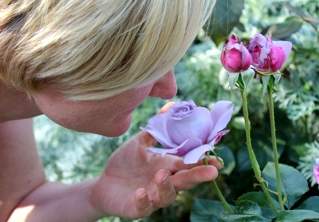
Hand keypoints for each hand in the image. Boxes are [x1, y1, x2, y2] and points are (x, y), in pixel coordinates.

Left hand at [91, 131, 221, 218]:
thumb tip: (168, 109)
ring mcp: (152, 197)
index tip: (217, 160)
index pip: (188, 164)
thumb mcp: (139, 143)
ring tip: (162, 174)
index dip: (202, 162)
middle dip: (197, 176)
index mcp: (167, 167)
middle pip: (184, 180)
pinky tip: (140, 192)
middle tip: (212, 171)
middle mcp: (164, 183)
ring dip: (166, 186)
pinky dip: (143, 200)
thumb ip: (154, 131)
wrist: (104, 182)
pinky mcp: (138, 208)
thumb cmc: (126, 162)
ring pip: (167, 195)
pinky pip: (143, 207)